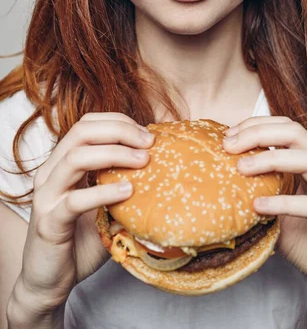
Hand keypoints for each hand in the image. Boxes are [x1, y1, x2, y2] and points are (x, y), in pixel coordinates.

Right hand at [15, 112, 154, 311]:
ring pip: (76, 158)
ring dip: (114, 154)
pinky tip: (128, 192)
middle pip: (81, 132)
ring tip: (143, 161)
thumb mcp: (105, 206)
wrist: (49, 281)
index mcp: (62, 163)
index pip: (86, 124)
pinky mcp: (49, 222)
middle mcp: (50, 173)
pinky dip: (104, 192)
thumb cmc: (80, 240)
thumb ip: (121, 185)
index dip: (118, 122)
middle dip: (119, 131)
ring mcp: (47, 196)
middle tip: (149, 142)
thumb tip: (162, 169)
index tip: (146, 134)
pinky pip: (75, 201)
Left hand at [222, 116, 306, 304]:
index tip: (228, 135)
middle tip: (230, 146)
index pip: (287, 127)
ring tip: (241, 168)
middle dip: (260, 134)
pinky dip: (282, 202)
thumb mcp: (276, 202)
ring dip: (271, 159)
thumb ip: (260, 183)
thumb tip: (220, 167)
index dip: (257, 125)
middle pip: (296, 134)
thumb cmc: (304, 234)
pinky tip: (258, 205)